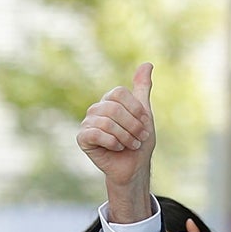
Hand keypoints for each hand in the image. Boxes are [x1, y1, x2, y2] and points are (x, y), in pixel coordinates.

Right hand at [77, 62, 155, 218]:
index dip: (135, 110)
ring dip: (125, 137)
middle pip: (114, 108)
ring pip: (107, 122)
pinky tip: (117, 148)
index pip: (120, 93)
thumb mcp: (144, 114)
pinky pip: (96, 134)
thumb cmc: (139, 141)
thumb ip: (142, 89)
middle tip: (139, 139)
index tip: (144, 125)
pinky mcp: (83, 138)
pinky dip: (112, 143)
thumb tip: (147, 64)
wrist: (133, 168)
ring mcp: (88, 123)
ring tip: (130, 145)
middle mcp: (96, 109)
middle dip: (132, 126)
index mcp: (110, 100)